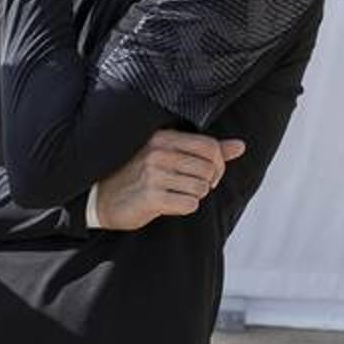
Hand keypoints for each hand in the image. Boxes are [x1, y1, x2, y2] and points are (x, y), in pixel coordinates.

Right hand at [95, 130, 244, 230]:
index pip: (210, 146)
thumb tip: (241, 146)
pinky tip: (169, 203)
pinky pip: (190, 205)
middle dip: (207, 183)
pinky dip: (184, 207)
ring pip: (201, 188)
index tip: (208, 174)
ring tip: (175, 193)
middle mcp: (158, 152)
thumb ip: (205, 149)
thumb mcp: (167, 154)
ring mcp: (153, 174)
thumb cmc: (139, 174)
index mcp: (163, 137)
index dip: (219, 164)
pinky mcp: (151, 197)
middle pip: (209, 169)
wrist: (102, 197)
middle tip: (190, 186)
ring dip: (194, 195)